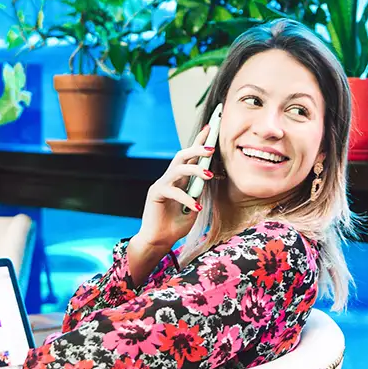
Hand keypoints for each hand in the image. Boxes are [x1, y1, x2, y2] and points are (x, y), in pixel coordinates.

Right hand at [135, 124, 215, 250]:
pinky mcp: (155, 193)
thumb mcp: (194, 208)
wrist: (159, 241)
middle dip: (197, 149)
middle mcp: (170, 178)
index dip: (200, 141)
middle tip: (212, 149)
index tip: (211, 127)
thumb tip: (207, 178)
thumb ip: (199, 193)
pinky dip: (186, 198)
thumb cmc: (176, 225)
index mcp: (181, 180)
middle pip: (182, 155)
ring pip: (178, 168)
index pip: (190, 157)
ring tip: (208, 175)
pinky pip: (173, 191)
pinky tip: (196, 207)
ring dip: (195, 169)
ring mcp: (162, 184)